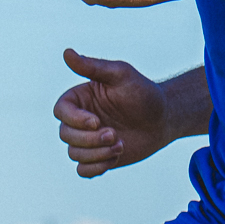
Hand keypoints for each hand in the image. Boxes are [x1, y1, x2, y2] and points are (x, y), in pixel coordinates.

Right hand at [54, 49, 175, 176]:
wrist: (164, 119)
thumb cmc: (143, 93)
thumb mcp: (121, 74)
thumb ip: (93, 66)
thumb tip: (66, 53)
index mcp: (80, 99)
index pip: (60, 111)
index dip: (74, 120)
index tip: (97, 121)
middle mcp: (79, 119)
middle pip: (66, 135)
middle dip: (90, 139)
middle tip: (115, 134)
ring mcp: (88, 140)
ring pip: (74, 154)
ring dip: (97, 153)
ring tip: (120, 145)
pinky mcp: (98, 157)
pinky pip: (83, 170)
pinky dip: (96, 167)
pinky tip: (115, 157)